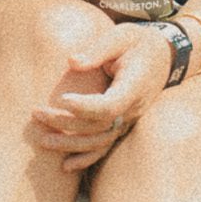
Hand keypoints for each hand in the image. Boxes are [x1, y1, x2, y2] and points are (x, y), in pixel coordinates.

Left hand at [29, 21, 171, 171]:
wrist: (163, 55)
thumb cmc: (138, 42)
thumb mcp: (121, 35)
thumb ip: (98, 49)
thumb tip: (71, 61)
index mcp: (134, 85)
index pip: (110, 105)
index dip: (86, 107)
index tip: (61, 99)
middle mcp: (133, 108)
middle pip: (99, 126)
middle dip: (65, 123)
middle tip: (37, 113)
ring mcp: (129, 119)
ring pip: (100, 141)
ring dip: (70, 144)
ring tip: (41, 138)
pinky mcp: (123, 124)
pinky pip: (106, 146)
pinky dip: (86, 158)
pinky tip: (65, 166)